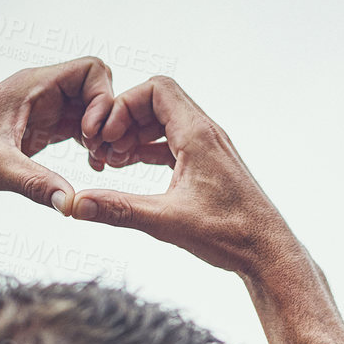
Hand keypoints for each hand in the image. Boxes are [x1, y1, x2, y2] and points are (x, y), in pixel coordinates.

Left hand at [0, 57, 123, 214]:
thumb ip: (36, 184)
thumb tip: (71, 204)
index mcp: (32, 85)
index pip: (90, 70)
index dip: (103, 99)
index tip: (91, 135)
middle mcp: (39, 93)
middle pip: (96, 91)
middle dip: (108, 120)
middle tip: (102, 154)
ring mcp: (39, 111)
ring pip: (89, 111)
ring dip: (101, 135)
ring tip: (100, 164)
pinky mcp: (36, 131)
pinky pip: (76, 129)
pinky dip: (89, 145)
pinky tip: (90, 168)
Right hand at [65, 76, 297, 275]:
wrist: (268, 253)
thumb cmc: (229, 234)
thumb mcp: (166, 221)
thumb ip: (117, 209)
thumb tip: (75, 205)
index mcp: (198, 135)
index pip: (155, 90)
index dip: (123, 106)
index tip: (106, 137)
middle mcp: (207, 134)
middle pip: (157, 102)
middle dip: (125, 121)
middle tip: (104, 151)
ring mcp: (211, 149)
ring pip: (166, 123)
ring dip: (137, 136)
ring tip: (113, 163)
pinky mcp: (212, 166)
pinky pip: (175, 143)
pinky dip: (151, 151)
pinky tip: (132, 170)